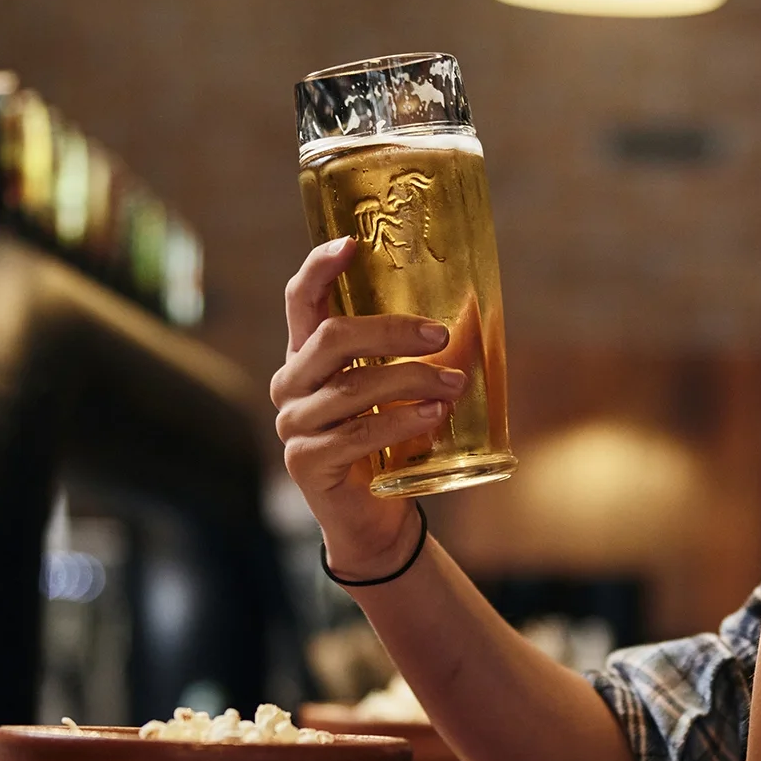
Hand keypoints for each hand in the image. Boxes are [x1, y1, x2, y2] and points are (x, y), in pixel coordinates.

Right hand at [270, 239, 469, 577]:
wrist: (374, 517)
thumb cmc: (388, 443)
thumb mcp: (395, 391)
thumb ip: (408, 355)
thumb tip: (469, 313)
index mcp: (306, 356)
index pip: (301, 300)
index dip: (320, 267)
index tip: (352, 243)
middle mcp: (291, 384)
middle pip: (333, 338)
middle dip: (393, 331)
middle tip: (441, 336)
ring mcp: (294, 424)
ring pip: (354, 388)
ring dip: (412, 381)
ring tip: (453, 385)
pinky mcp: (307, 462)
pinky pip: (358, 433)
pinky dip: (401, 422)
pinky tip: (433, 417)